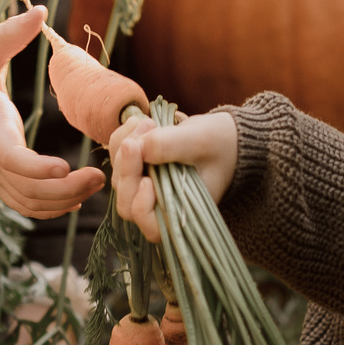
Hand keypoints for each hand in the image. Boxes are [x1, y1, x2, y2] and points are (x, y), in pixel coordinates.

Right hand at [0, 6, 105, 218]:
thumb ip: (10, 35)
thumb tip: (40, 10)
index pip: (10, 157)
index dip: (36, 168)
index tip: (65, 166)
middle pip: (26, 189)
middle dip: (64, 190)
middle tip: (100, 176)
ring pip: (25, 202)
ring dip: (61, 201)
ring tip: (95, 184)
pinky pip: (21, 202)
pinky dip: (47, 207)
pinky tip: (75, 197)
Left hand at [107, 110, 237, 242]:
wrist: (225, 135)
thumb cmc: (220, 144)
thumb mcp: (200, 141)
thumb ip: (169, 146)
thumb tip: (138, 147)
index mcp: (179, 213)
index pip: (147, 221)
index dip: (141, 203)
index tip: (148, 178)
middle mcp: (160, 206)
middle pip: (126, 201)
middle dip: (127, 168)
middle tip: (139, 138)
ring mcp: (147, 189)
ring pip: (119, 177)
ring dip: (125, 147)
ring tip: (148, 122)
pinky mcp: (140, 171)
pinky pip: (118, 158)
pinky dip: (122, 138)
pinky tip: (141, 122)